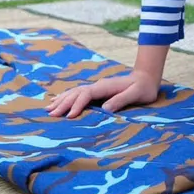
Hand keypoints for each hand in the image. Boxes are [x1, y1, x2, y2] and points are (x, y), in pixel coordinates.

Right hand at [46, 69, 160, 116]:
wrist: (146, 78)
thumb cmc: (143, 88)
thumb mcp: (136, 93)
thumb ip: (121, 100)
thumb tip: (105, 108)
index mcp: (105, 86)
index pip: (86, 94)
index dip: (77, 104)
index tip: (70, 116)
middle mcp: (98, 85)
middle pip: (76, 93)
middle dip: (63, 103)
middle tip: (51, 114)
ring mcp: (96, 88)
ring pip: (75, 92)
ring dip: (62, 100)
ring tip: (48, 108)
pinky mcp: (97, 92)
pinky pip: (78, 95)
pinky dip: (67, 98)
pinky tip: (58, 101)